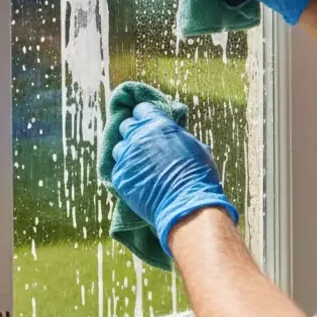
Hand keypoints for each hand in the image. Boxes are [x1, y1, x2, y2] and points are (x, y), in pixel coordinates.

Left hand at [112, 102, 238, 254]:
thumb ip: (176, 134)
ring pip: (119, 147)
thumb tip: (172, 130)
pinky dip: (127, 171)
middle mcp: (138, 137)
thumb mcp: (194, 146)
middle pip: (126, 126)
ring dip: (127, 152)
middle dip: (134, 132)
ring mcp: (126, 156)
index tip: (148, 122)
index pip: (141, 109)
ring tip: (140, 163)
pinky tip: (139, 179)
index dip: (145, 116)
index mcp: (157, 124)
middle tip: (144, 143)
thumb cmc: (198, 176)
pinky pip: (118, 168)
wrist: (187, 207)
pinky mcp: (120, 176)